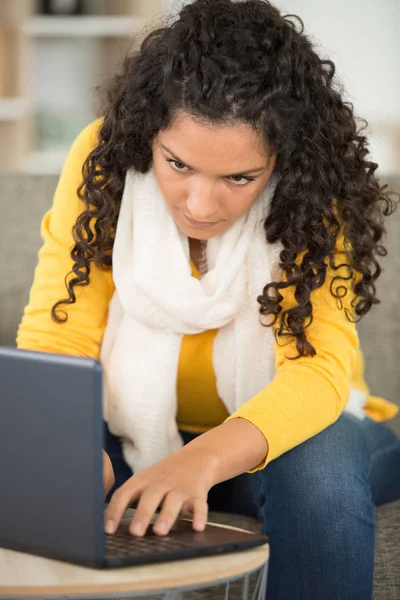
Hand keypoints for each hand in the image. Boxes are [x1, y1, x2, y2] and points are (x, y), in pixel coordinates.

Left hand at [103, 446, 217, 536]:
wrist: (196, 458)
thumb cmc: (164, 476)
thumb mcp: (144, 481)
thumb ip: (129, 498)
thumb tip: (105, 522)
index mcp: (143, 479)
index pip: (126, 493)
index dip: (116, 510)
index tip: (108, 529)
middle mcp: (161, 482)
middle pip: (151, 496)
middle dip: (142, 514)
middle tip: (135, 532)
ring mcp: (180, 487)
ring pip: (173, 500)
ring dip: (167, 515)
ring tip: (160, 531)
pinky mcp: (197, 493)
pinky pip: (200, 504)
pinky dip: (199, 515)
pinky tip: (197, 527)